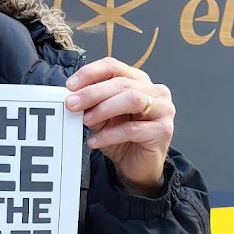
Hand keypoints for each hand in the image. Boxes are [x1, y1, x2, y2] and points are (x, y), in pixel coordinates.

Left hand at [65, 57, 174, 195]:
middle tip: (72, 104)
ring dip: (104, 109)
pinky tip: (94, 141)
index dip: (90, 73)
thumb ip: (91, 105)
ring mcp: (163, 109)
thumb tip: (71, 97)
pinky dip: (109, 135)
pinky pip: (132, 129)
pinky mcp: (163, 130)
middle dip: (93, 93)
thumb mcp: (102, 117)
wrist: (136, 167)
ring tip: (86, 120)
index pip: (113, 67)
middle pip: (121, 83)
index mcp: (138, 81)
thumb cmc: (122, 138)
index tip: (70, 85)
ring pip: (132, 100)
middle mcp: (155, 91)